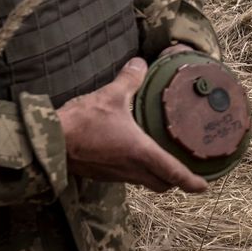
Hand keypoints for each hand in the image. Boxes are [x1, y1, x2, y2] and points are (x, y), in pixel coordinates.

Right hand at [58, 58, 207, 193]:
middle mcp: (131, 169)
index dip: (191, 181)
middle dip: (175, 180)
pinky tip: (133, 158)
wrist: (47, 141)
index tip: (204, 187)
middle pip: (161, 183)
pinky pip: (126, 178)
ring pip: (143, 182)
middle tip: (186, 172)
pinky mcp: (100, 174)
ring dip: (156, 177)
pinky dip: (136, 172)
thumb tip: (140, 63)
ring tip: (164, 163)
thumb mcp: (110, 96)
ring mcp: (114, 175)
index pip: (173, 173)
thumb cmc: (82, 122)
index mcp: (141, 153)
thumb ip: (129, 80)